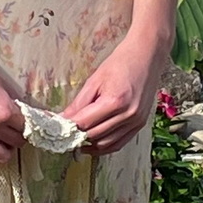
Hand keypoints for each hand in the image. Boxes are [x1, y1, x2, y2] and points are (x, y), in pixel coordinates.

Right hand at [0, 46, 23, 163]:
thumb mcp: (1, 84)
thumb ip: (13, 103)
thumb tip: (23, 115)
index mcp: (4, 110)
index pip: (26, 126)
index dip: (29, 123)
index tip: (27, 121)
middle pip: (16, 142)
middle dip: (20, 135)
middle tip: (17, 128)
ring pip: (1, 155)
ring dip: (7, 149)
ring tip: (5, 140)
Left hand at [61, 32, 169, 154]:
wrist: (147, 56)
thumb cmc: (121, 63)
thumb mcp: (95, 80)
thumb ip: (79, 103)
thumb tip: (63, 119)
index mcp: (115, 101)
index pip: (85, 123)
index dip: (67, 127)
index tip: (55, 129)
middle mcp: (128, 114)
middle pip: (95, 135)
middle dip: (76, 137)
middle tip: (63, 135)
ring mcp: (136, 121)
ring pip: (106, 144)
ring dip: (89, 145)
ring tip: (76, 139)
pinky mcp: (140, 125)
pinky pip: (119, 143)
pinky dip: (104, 145)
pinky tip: (93, 142)